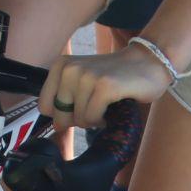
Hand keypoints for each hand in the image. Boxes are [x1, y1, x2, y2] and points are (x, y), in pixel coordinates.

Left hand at [39, 43, 177, 129]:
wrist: (146, 63)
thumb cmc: (112, 77)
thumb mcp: (81, 81)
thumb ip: (64, 99)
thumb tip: (56, 127)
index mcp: (60, 65)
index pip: (44, 106)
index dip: (61, 115)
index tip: (77, 109)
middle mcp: (70, 68)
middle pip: (60, 116)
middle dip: (78, 120)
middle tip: (94, 108)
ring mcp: (87, 76)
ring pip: (78, 119)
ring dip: (93, 119)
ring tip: (105, 105)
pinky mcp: (105, 86)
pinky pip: (92, 118)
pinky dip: (102, 120)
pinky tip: (111, 107)